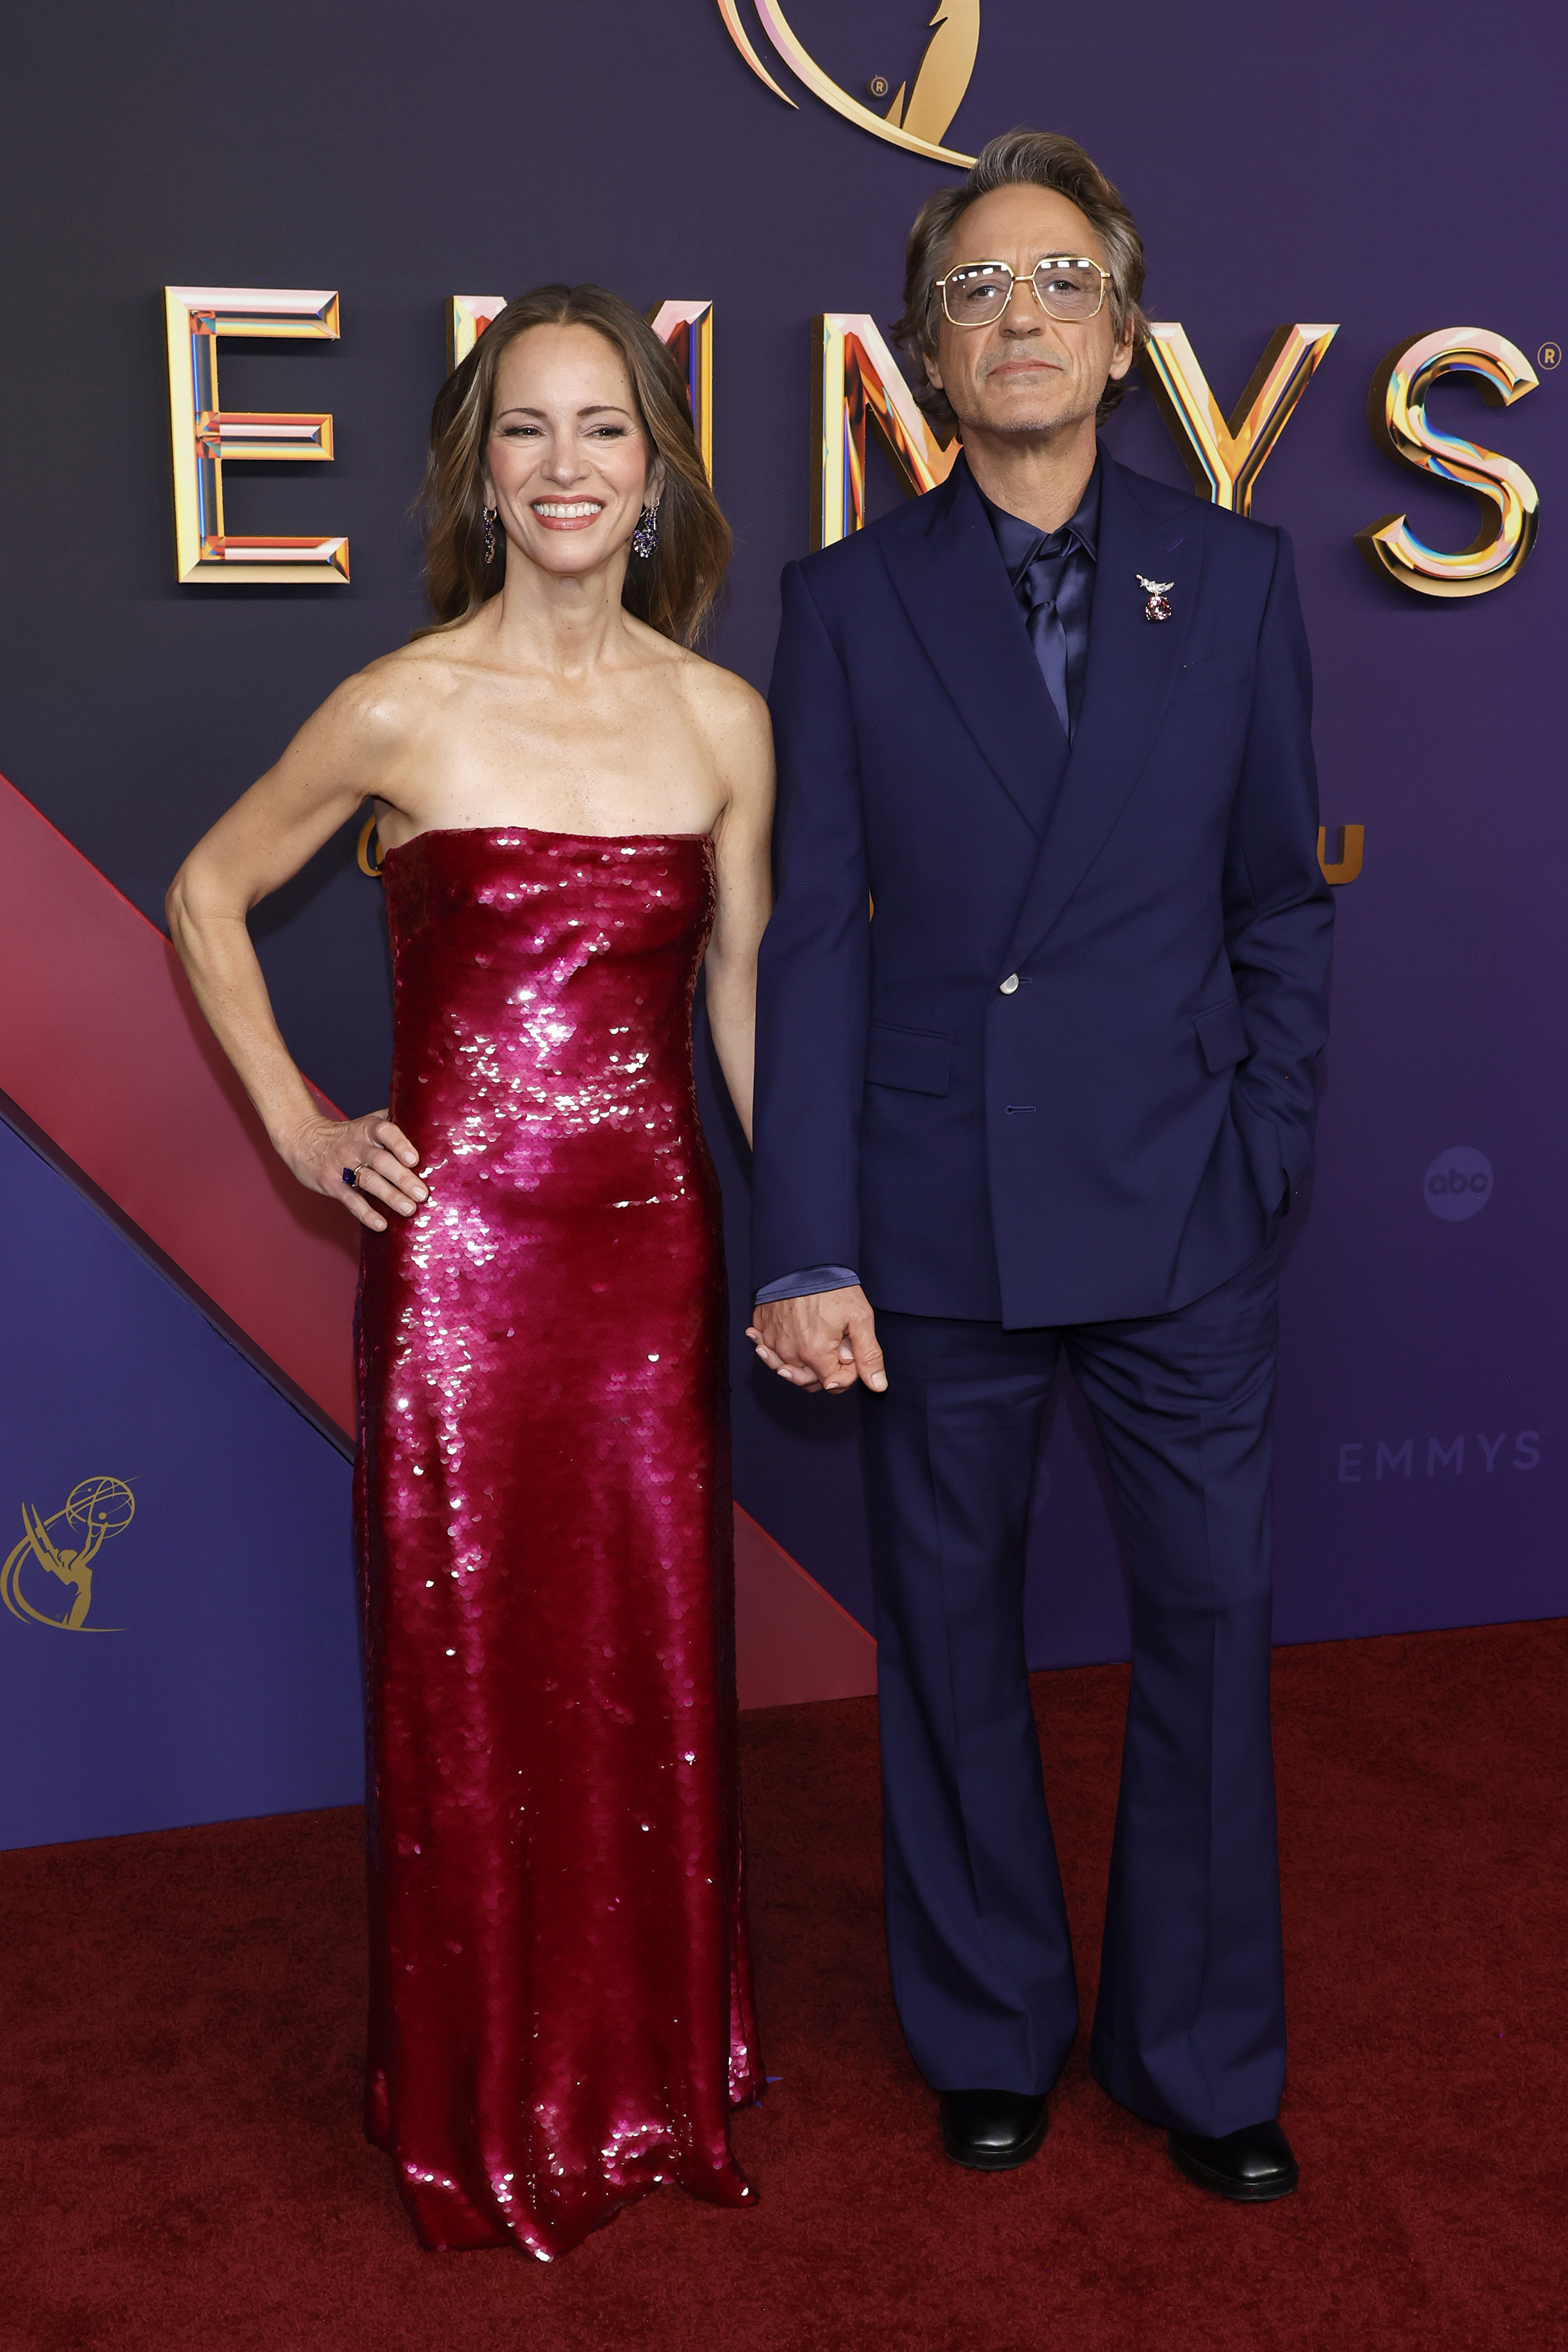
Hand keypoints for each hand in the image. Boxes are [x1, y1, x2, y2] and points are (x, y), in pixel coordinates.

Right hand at [277, 1110, 427, 1233]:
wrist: (303, 1140)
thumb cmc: (347, 1135)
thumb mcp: (366, 1122)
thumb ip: (393, 1120)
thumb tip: (427, 1119)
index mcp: (368, 1129)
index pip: (385, 1132)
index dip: (400, 1144)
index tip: (414, 1159)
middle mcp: (357, 1146)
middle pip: (381, 1161)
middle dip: (402, 1178)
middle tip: (422, 1194)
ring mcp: (343, 1167)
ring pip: (369, 1182)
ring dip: (390, 1196)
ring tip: (409, 1209)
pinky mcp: (333, 1185)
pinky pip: (351, 1201)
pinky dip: (366, 1213)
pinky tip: (381, 1224)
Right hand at [746, 1286, 886, 1395]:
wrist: (801, 1257)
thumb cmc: (832, 1286)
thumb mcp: (860, 1317)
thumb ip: (869, 1355)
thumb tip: (878, 1386)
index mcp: (815, 1354)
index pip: (833, 1384)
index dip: (848, 1372)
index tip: (851, 1351)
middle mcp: (789, 1353)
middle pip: (809, 1381)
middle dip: (825, 1371)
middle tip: (834, 1346)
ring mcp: (772, 1341)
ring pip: (788, 1369)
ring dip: (801, 1364)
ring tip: (810, 1346)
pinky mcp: (761, 1328)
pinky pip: (768, 1350)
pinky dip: (773, 1349)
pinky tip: (782, 1340)